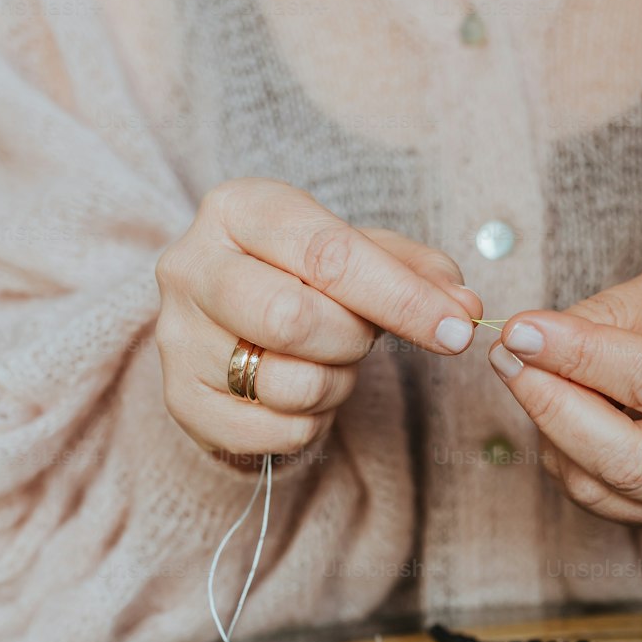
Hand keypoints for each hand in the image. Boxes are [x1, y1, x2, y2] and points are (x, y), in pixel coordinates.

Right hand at [155, 178, 481, 458]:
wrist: (229, 321)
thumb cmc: (302, 277)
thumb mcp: (359, 253)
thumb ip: (416, 272)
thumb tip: (465, 308)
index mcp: (238, 209)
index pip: (328, 255)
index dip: (402, 298)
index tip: (457, 328)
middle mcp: (191, 266)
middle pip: (293, 319)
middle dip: (352, 339)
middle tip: (361, 336)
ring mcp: (176, 337)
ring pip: (287, 383)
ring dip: (335, 384)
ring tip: (327, 362)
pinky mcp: (180, 400)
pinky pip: (275, 432)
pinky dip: (310, 423)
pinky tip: (300, 393)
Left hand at [488, 264, 641, 524]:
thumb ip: (612, 315)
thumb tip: (531, 339)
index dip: (582, 357)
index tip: (522, 330)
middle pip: (627, 459)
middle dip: (553, 405)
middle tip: (506, 356)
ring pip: (596, 484)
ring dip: (546, 425)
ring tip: (527, 370)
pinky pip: (586, 493)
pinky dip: (558, 447)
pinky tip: (556, 406)